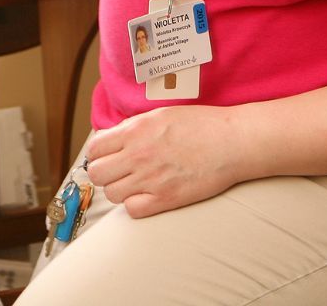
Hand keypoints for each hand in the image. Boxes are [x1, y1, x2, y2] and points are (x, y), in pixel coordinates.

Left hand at [83, 105, 247, 216]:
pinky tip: (147, 195)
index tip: (108, 155)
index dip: (99, 153)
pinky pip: (132, 210)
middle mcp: (138, 155)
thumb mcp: (160, 115)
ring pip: (112, 194)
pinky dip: (136, 205)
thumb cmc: (200, 125)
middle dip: (104, 172)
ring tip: (135, 183)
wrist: (231, 142)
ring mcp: (151, 179)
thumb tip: (111, 138)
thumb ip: (133, 127)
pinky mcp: (166, 199)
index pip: (94, 148)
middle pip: (97, 174)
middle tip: (119, 171)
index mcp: (135, 131)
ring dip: (120, 189)